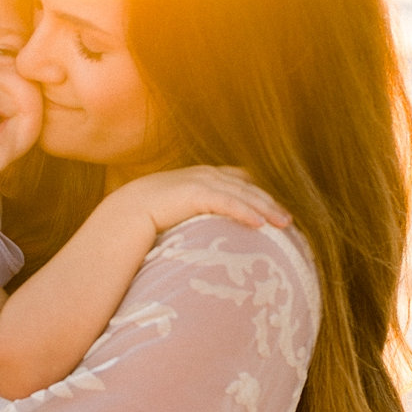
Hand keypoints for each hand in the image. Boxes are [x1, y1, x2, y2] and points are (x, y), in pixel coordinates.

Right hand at [125, 164, 291, 234]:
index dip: (257, 194)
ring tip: (284, 224)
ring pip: (242, 193)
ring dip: (265, 208)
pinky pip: (227, 202)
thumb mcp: (176, 213)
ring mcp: (199, 181)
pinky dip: (245, 211)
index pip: (237, 180)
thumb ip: (194, 216)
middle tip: (288, 219)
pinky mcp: (194, 193)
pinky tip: (260, 224)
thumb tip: (205, 237)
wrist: (123, 214)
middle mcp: (203, 175)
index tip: (272, 209)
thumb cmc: (146, 219)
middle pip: (246, 186)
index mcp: (199, 178)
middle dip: (269, 202)